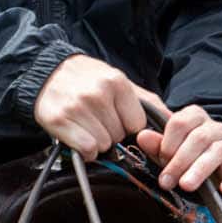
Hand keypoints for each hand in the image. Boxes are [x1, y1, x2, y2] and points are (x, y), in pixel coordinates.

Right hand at [34, 55, 149, 157]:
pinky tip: (79, 137)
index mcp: (117, 83)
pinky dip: (85, 150)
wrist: (48, 72)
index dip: (127, 126)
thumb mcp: (119, 81)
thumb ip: (147, 102)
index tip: (115, 119)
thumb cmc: (87, 79)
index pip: (137, 124)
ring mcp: (78, 107)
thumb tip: (173, 120)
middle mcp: (98, 94)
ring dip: (97, 141)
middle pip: (119, 136)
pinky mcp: (60, 120)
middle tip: (97, 120)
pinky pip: (86, 149)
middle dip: (111, 134)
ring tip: (86, 125)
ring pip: (103, 145)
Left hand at [136, 103, 221, 198]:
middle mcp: (214, 127)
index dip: (168, 143)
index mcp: (194, 116)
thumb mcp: (168, 147)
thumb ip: (156, 143)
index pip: (180, 122)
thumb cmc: (184, 152)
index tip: (161, 159)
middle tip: (166, 181)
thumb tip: (141, 137)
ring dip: (199, 170)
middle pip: (199, 138)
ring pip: (217, 152)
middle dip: (179, 161)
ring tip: (186, 185)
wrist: (210, 163)